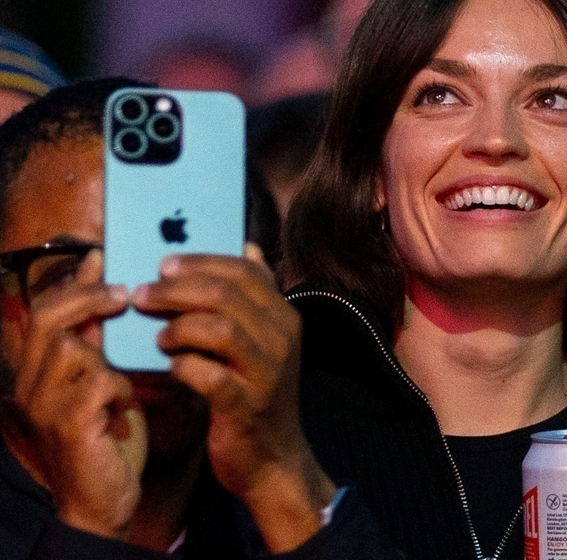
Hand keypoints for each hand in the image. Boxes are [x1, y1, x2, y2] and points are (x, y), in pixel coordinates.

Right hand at [12, 250, 144, 537]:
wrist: (105, 500)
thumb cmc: (109, 438)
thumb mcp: (104, 382)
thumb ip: (102, 344)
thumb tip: (111, 292)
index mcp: (39, 371)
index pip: (45, 311)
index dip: (73, 282)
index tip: (103, 257)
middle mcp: (32, 385)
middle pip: (48, 320)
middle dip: (88, 298)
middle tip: (126, 292)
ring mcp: (45, 407)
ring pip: (68, 348)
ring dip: (106, 348)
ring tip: (129, 359)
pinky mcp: (69, 428)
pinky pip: (95, 385)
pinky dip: (118, 385)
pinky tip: (127, 401)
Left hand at [133, 244, 334, 551]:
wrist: (271, 458)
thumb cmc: (255, 394)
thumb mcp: (263, 342)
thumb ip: (252, 298)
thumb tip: (246, 248)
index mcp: (284, 317)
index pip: (246, 270)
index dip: (201, 261)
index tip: (162, 264)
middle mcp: (282, 339)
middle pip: (228, 294)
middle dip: (177, 289)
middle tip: (142, 294)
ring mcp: (267, 373)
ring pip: (220, 329)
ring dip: (178, 326)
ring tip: (156, 335)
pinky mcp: (245, 406)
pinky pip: (208, 375)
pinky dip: (183, 367)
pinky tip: (170, 368)